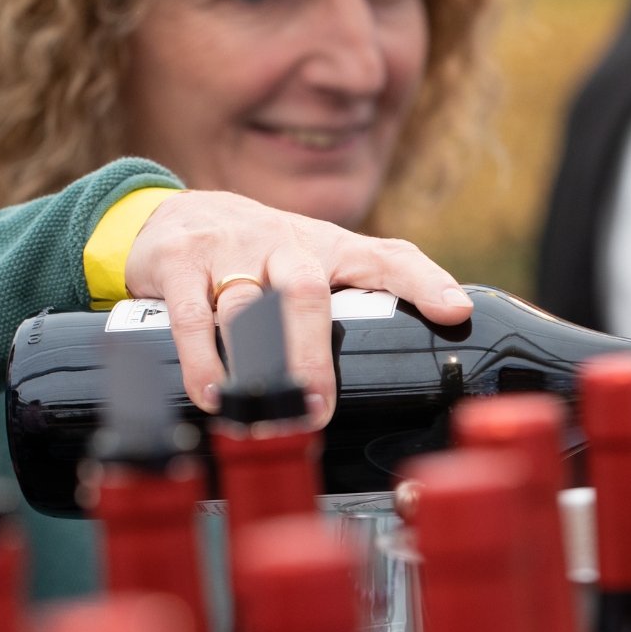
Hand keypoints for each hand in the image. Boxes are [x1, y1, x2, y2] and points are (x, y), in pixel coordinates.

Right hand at [123, 191, 473, 424]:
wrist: (176, 215)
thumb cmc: (263, 254)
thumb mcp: (321, 266)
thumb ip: (370, 297)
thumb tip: (434, 340)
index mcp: (331, 249)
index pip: (388, 257)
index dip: (424, 282)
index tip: (455, 312)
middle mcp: (285, 243)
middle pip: (307, 292)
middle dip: (312, 354)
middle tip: (318, 409)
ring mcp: (230, 249)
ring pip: (246, 306)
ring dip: (257, 365)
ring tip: (268, 416)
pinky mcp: (179, 261)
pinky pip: (190, 314)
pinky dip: (200, 359)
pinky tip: (212, 394)